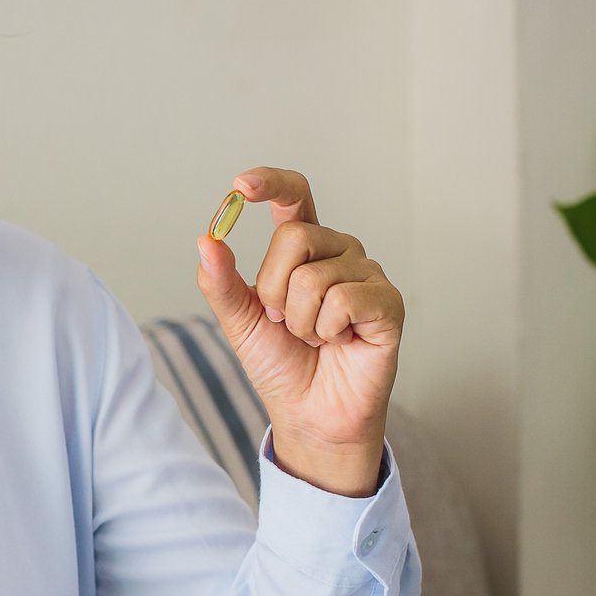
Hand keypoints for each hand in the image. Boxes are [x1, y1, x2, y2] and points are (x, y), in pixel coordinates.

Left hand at [195, 167, 404, 494]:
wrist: (308, 413)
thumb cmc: (281, 364)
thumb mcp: (239, 321)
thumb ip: (220, 282)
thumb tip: (207, 240)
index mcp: (305, 247)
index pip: (294, 196)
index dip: (271, 183)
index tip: (241, 185)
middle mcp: (339, 251)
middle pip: (295, 237)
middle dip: (274, 289)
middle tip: (284, 322)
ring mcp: (367, 274)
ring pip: (314, 276)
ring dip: (301, 320)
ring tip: (314, 338)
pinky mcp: (388, 303)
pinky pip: (343, 300)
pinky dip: (327, 330)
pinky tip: (339, 342)